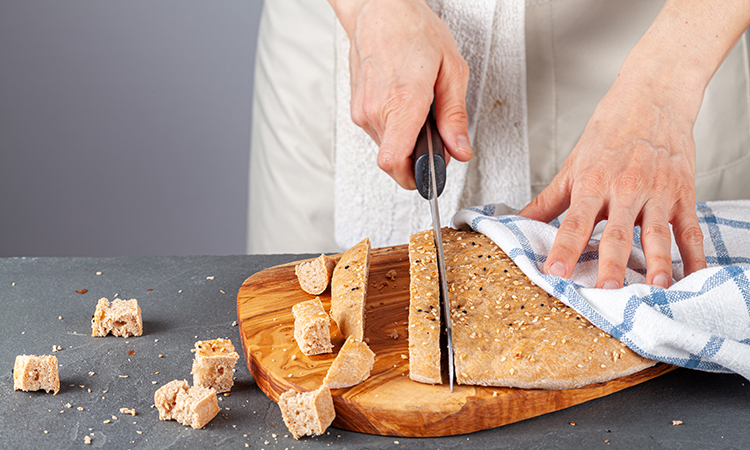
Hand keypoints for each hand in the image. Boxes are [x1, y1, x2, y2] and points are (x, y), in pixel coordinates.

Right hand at [329, 0, 472, 188]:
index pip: (394, 162)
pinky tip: (405, 104)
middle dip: (417, 156)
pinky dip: (395, 127)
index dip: (414, 177)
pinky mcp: (357, 109)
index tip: (430, 175)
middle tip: (436, 134)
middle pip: (394, 160)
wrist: (378, 10)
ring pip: (387, 147)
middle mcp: (376, 111)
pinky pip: (379, 132)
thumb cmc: (412, 30)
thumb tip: (460, 149)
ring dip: (406, 140)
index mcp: (402, 103)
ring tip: (420, 110)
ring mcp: (362, 111)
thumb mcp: (451, 70)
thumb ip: (455, 116)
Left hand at [519, 74, 706, 288]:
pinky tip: (693, 276)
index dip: (564, 248)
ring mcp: (656, 193)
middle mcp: (625, 189)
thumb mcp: (573, 165)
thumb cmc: (610, 132)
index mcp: (593, 183)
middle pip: (616, 232)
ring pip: (657, 233)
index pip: (575, 222)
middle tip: (606, 290)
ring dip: (656, 262)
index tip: (555, 272)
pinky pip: (690, 230)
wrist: (652, 97)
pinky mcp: (682, 194)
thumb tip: (516, 222)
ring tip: (654, 287)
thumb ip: (547, 200)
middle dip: (611, 263)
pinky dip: (695, 256)